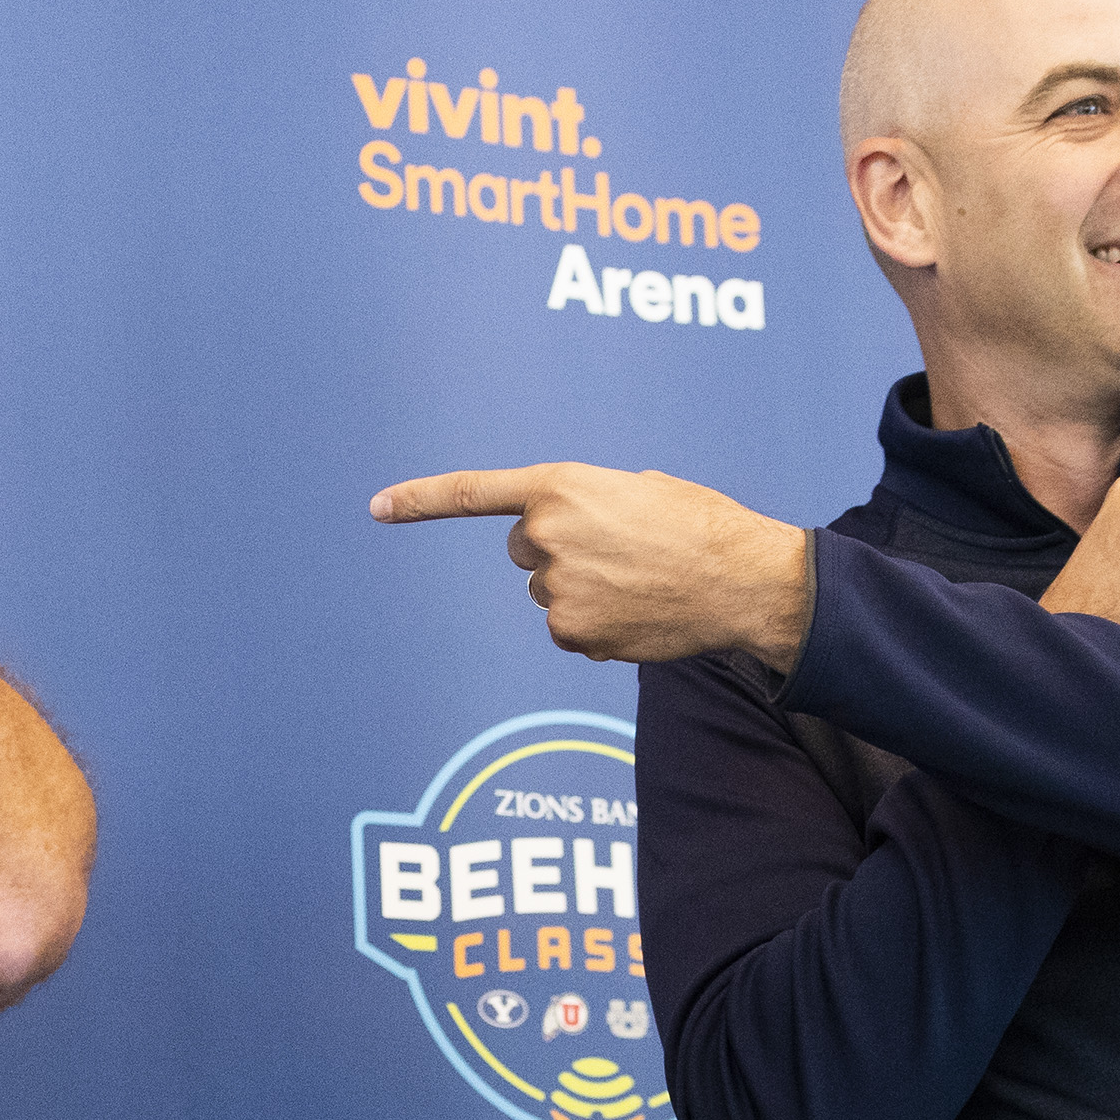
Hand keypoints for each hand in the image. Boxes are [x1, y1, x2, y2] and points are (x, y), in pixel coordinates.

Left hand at [372, 463, 811, 666]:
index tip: (377, 507)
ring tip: (638, 580)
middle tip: (616, 549)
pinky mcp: (571, 633)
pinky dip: (595, 623)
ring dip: (582, 586)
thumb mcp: (636, 488)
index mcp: (560, 486)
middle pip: (524, 549)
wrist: (741, 579)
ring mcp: (555, 589)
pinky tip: (637, 612)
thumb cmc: (698, 524)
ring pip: (548, 590)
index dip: (420, 500)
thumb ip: (584, 504)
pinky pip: (566, 627)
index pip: (473, 493)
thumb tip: (566, 539)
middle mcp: (546, 535)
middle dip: (558, 549)